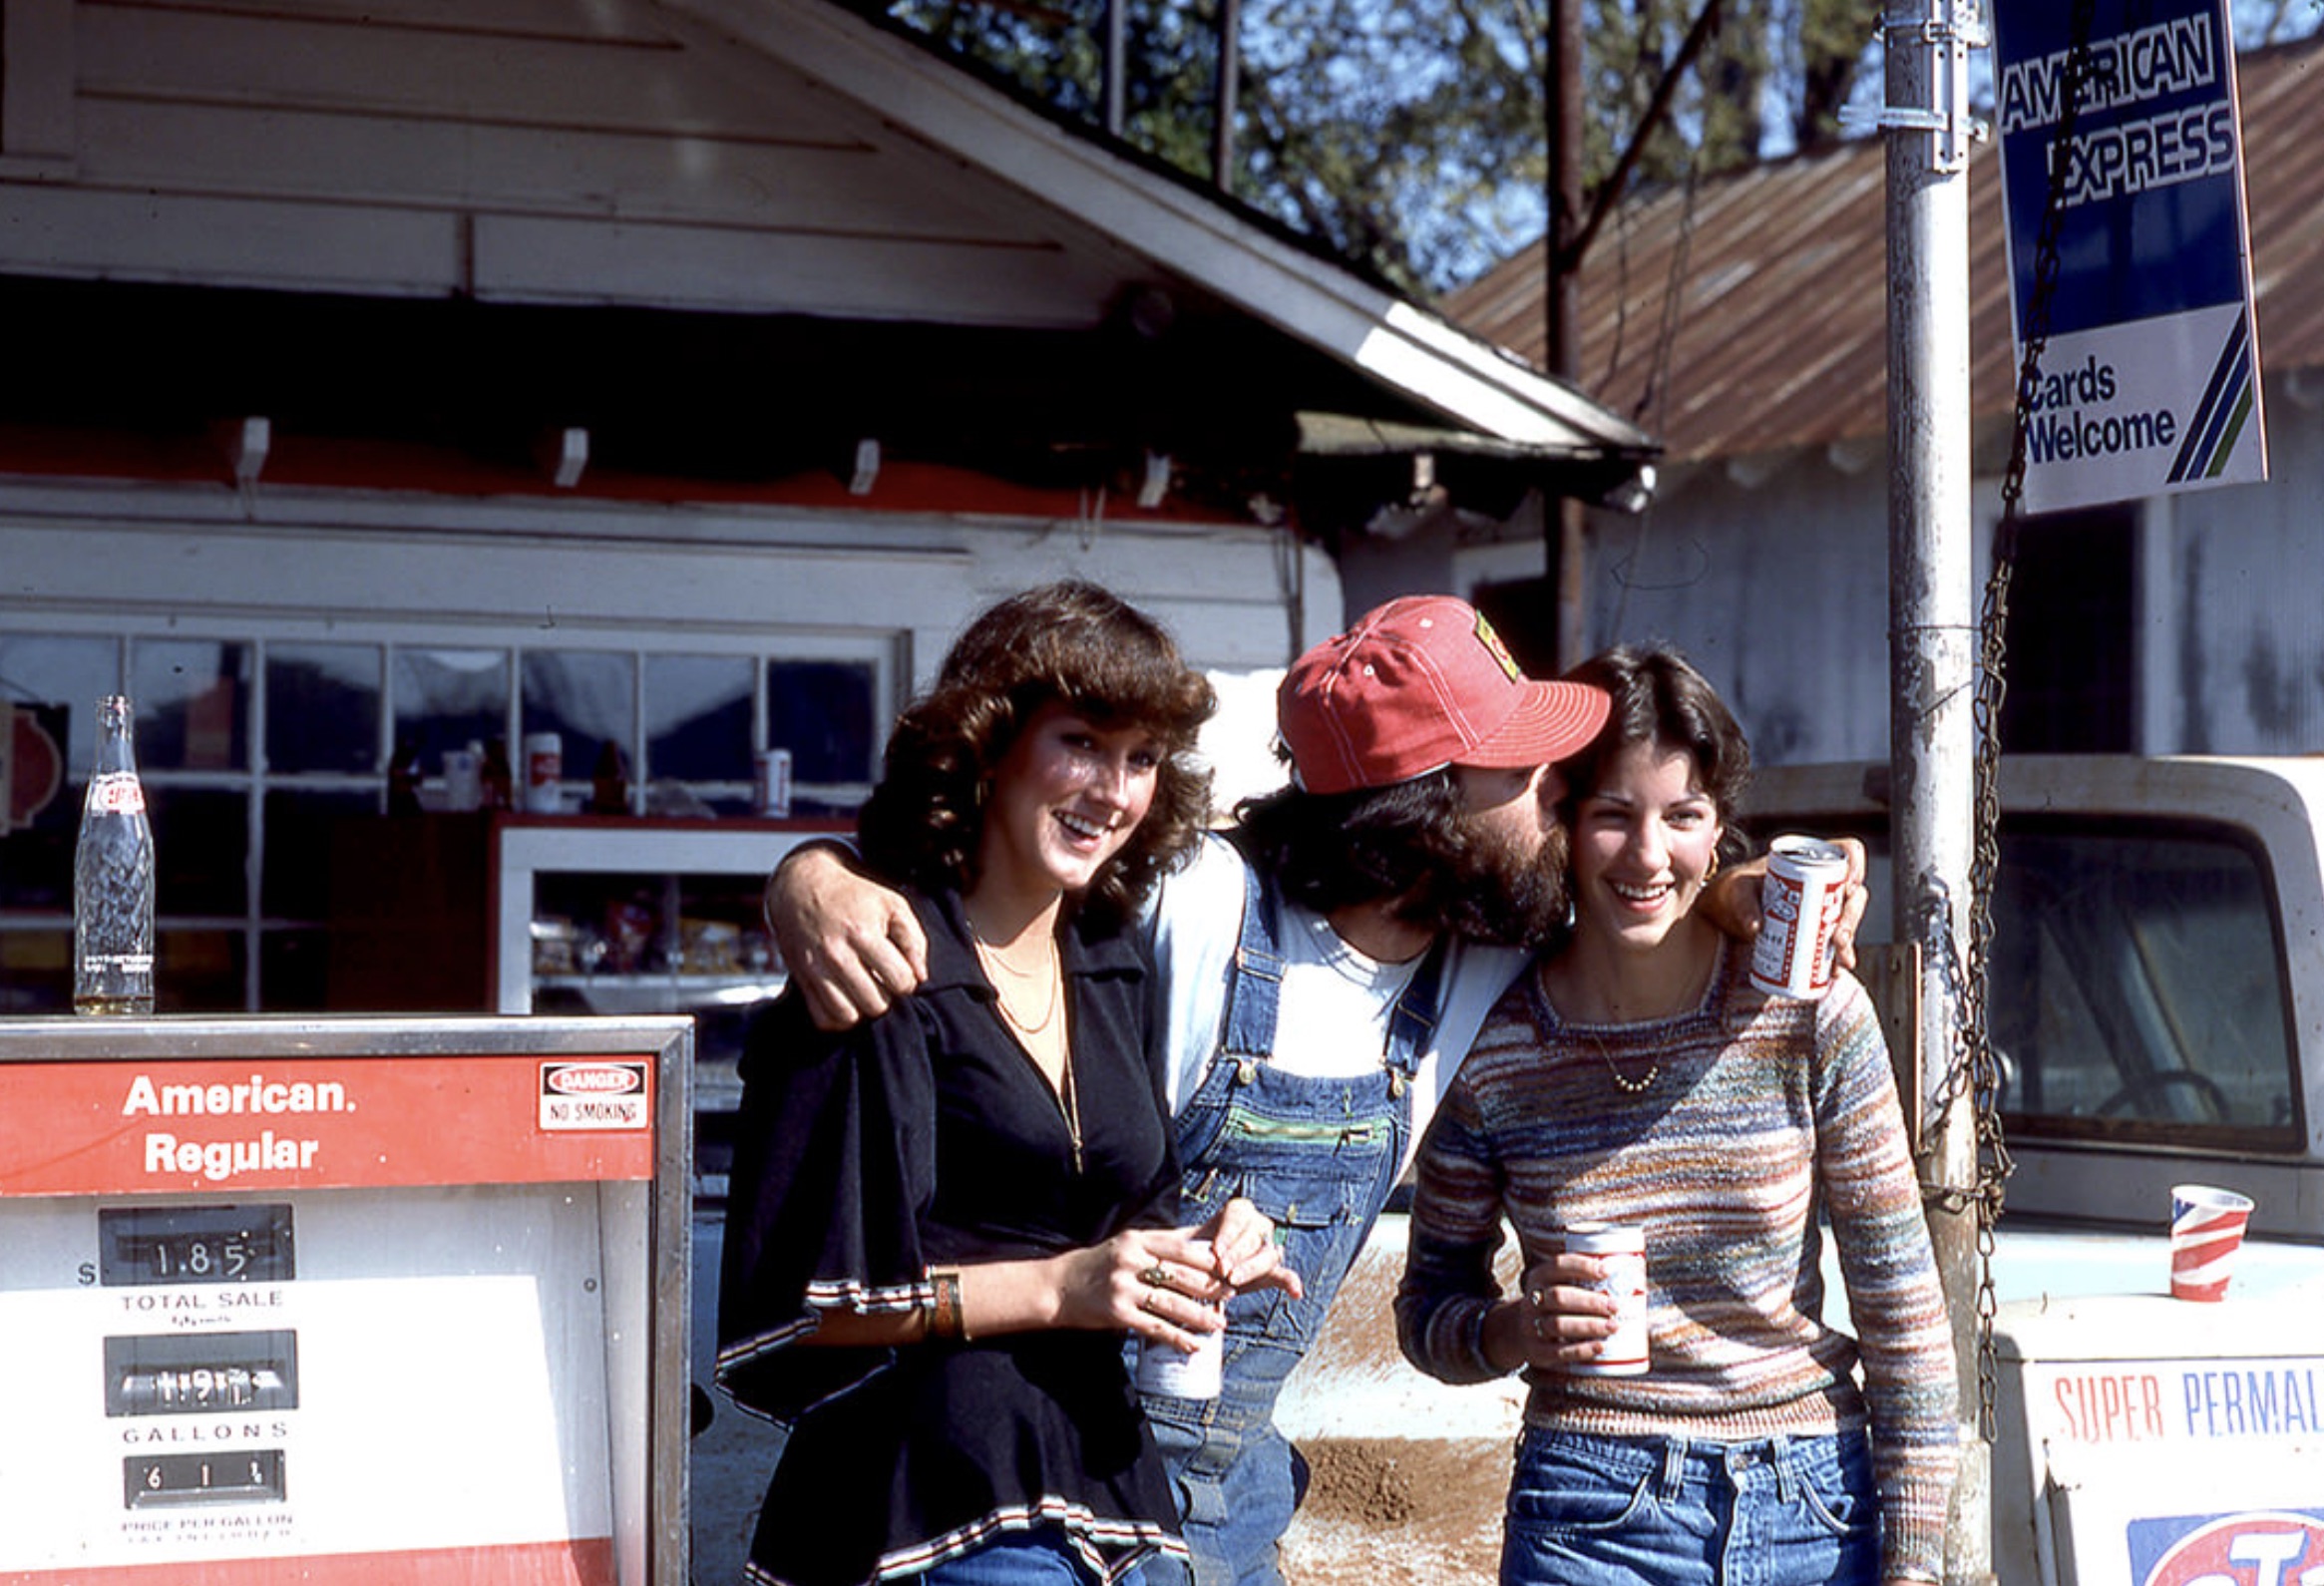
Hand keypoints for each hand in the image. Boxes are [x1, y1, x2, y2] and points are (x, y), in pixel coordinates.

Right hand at [763, 843, 928, 1030]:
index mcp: (863, 933)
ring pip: (848, 1016)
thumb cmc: (854, 896)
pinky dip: (838, 1018)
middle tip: (882, 980)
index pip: (900, 981)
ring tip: (865, 990)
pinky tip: (847, 1000)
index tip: (900, 970)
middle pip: (875, 1004)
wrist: (801, 887)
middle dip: (886, 996)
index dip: (908, 980)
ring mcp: (815, 969)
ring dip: (862, 1009)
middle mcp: (836, 954)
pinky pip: (822, 1018)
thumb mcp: (892, 905)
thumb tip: (920, 977)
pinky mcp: (801, 979)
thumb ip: (914, 940)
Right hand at [1055, 1230, 1242, 1356]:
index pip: (1181, 1247)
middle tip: (1232, 1295)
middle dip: (1210, 1286)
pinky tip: (1193, 1344)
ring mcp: (1123, 1287)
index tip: (1229, 1267)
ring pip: (1171, 1302)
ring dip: (1199, 1315)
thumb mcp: (1126, 1245)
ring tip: (1220, 1323)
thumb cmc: (1098, 1265)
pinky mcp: (1117, 1313)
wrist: (1057, 1287)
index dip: (1208, 1259)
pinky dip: (1177, 1337)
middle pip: (1180, 1274)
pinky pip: (1154, 1327)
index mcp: (1136, 1240)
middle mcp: (1130, 1260)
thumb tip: (1201, 1240)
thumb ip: (1160, 1244)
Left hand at [1191, 1198, 1303, 1299]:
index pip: (1238, 1217)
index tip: (1216, 1251)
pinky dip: (1290, 1282)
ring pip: (1267, 1254)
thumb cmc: (1193, 1255)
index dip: (1228, 1234)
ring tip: (1234, 1279)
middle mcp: (1257, 1224)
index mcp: (1239, 1211)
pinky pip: (1285, 1274)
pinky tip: (1295, 1292)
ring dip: (1251, 1268)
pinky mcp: (1273, 1268)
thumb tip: (1183, 1251)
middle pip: (1253, 1236)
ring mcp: (1268, 1245)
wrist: (1199, 1270)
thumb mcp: (1188, 1247)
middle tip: (1222, 1269)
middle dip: (1237, 1254)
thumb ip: (1187, 1247)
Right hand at [1486, 1253, 1617, 1372]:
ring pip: (1558, 1325)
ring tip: (1613, 1326)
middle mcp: (1532, 1301)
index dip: (1582, 1266)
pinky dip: (1581, 1350)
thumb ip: (1581, 1279)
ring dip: (1589, 1326)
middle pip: (1558, 1297)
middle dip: (1589, 1301)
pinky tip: (1600, 1347)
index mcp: (1539, 1278)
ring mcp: (1532, 1326)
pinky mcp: (1537, 1352)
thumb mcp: (1556, 1285)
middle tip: (1615, 1306)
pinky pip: (1559, 1352)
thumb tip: (1622, 1272)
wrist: (1519, 1330)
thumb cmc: (1552, 1305)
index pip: (1558, 1266)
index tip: (1607, 1271)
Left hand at [1700, 835, 1868, 971]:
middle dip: (1850, 917)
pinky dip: (1837, 957)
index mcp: (1808, 859)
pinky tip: (1834, 972)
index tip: (1849, 888)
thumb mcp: (1735, 891)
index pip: (1846, 852)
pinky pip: (1836, 941)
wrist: (1722, 914)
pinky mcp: (1816, 929)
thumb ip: (1743, 905)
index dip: (1855, 866)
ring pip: (1847, 919)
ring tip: (1838, 961)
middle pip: (1852, 892)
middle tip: (1838, 937)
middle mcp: (1821, 881)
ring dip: (1847, 940)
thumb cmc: (1730, 892)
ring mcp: (1821, 907)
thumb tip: (1756, 927)